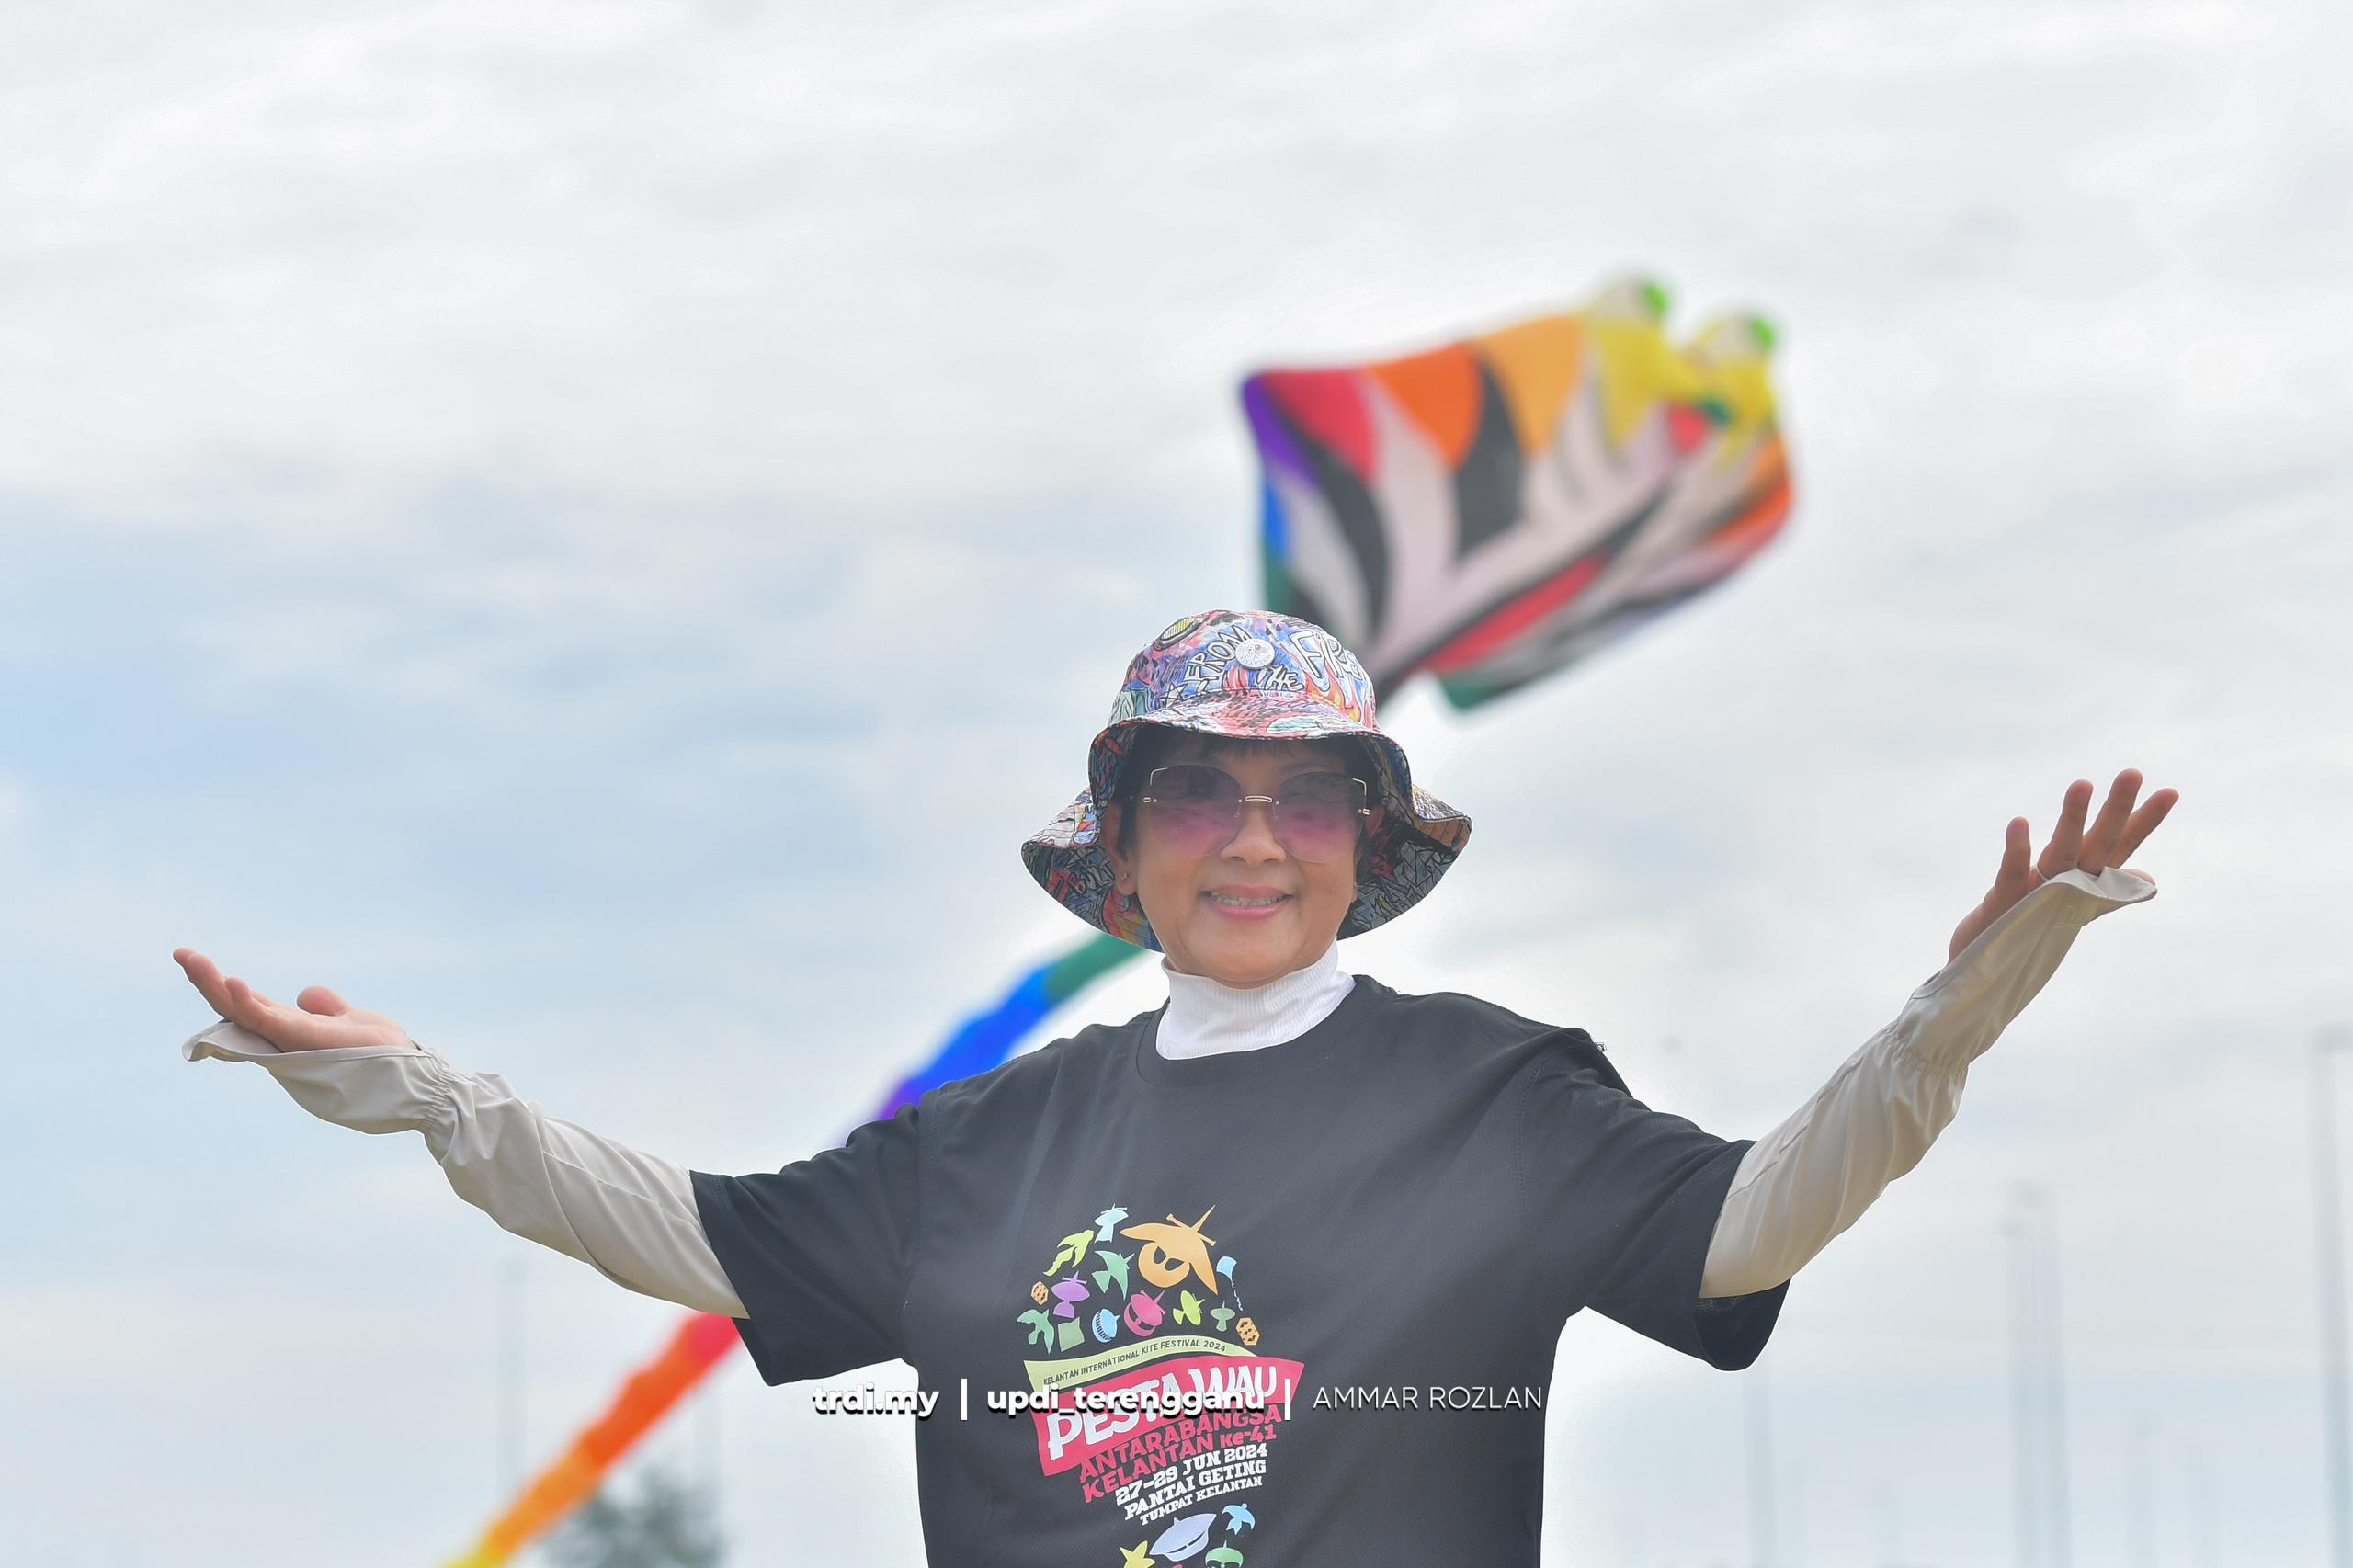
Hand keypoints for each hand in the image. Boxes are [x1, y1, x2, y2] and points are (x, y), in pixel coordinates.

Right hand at [173, 947, 415, 1051]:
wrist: (415, 1079)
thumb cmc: (384, 1055)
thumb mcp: (351, 1019)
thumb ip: (326, 1007)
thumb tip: (305, 994)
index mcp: (293, 1030)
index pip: (249, 1006)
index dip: (221, 986)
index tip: (193, 960)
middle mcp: (287, 1038)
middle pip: (237, 1009)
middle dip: (206, 982)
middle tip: (181, 954)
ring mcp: (296, 1042)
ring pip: (245, 1014)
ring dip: (217, 987)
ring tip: (193, 960)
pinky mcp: (310, 1043)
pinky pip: (273, 1023)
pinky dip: (249, 1004)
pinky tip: (232, 982)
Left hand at [1947, 769, 2177, 961]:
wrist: (1987, 965)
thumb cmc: (2032, 926)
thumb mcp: (2074, 902)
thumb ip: (2109, 886)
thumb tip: (2150, 878)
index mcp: (2086, 881)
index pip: (2120, 847)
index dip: (2144, 822)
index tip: (2171, 792)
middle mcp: (2068, 885)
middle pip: (2098, 844)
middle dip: (2116, 810)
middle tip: (2132, 773)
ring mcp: (2038, 893)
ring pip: (2061, 852)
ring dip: (2072, 819)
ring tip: (2082, 783)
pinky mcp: (2006, 901)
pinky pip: (2012, 871)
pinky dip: (2017, 849)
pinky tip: (2019, 822)